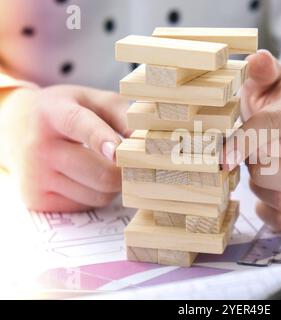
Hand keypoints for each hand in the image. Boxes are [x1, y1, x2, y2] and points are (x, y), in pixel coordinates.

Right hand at [0, 85, 129, 211]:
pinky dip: (96, 195)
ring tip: (101, 164)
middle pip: (101, 172)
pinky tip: (85, 177)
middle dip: (125, 171)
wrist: (20, 128)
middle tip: (129, 161)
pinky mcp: (37, 199)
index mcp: (52, 113)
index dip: (101, 138)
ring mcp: (35, 176)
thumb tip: (147, 140)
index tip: (118, 151)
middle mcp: (38, 145)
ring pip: (99, 194)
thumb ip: (124, 114)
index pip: (79, 125)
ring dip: (112, 184)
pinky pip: (87, 205)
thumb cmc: (69, 112)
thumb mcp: (94, 100)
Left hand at [223, 50, 280, 230]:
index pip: (273, 126)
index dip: (245, 142)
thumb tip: (258, 58)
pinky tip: (261, 195)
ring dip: (261, 191)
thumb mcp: (270, 82)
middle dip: (264, 173)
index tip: (222, 158)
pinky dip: (267, 212)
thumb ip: (263, 70)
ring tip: (255, 173)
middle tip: (249, 163)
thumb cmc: (276, 106)